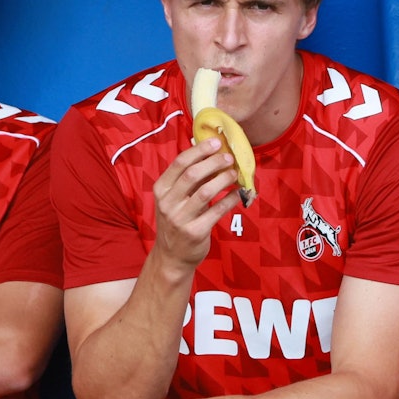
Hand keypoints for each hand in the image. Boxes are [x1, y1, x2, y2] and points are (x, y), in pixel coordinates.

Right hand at [151, 136, 243, 272]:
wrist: (171, 256)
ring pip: (206, 191)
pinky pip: (217, 211)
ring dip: (224, 179)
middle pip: (193, 174)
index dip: (199, 150)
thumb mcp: (174, 199)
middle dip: (214, 162)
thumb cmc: (176, 220)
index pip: (179, 163)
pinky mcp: (195, 232)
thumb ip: (188, 178)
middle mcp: (168, 203)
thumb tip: (210, 152)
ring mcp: (180, 218)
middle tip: (229, 157)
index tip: (216, 142)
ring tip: (235, 173)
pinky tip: (238, 193)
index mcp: (161, 189)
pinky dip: (230, 199)